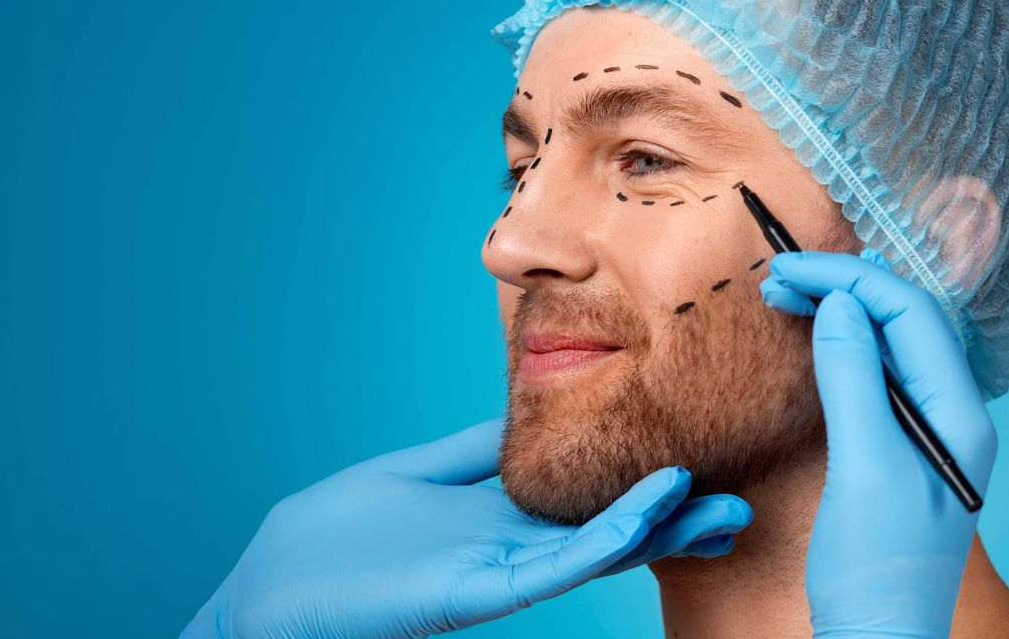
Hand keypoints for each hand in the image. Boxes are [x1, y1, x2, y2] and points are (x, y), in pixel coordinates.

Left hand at [181, 417, 752, 638]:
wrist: (266, 594)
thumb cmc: (330, 541)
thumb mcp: (413, 475)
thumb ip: (470, 451)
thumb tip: (522, 415)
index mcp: (495, 520)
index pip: (583, 505)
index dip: (640, 493)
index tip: (696, 471)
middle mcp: (508, 549)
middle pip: (603, 533)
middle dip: (671, 525)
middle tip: (741, 509)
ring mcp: (495, 572)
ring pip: (592, 552)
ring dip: (655, 531)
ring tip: (715, 506)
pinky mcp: (473, 590)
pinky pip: (550, 565)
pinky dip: (605, 538)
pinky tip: (647, 513)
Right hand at [761, 249, 997, 638]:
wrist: (876, 633)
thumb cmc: (877, 564)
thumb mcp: (866, 467)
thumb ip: (855, 381)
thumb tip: (841, 306)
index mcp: (958, 415)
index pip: (910, 316)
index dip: (850, 282)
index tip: (788, 271)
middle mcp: (950, 412)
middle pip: (902, 321)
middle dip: (843, 287)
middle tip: (777, 276)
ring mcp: (923, 427)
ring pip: (886, 342)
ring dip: (839, 309)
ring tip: (784, 292)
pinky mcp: (893, 442)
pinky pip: (872, 372)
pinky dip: (838, 342)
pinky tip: (813, 330)